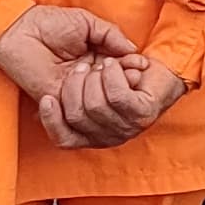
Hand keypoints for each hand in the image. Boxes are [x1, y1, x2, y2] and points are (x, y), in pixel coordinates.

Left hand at [0, 5, 140, 142]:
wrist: (20, 29)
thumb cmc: (50, 23)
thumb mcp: (88, 23)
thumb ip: (111, 35)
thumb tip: (133, 50)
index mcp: (96, 60)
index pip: (122, 74)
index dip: (133, 71)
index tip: (141, 66)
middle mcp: (87, 80)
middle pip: (115, 93)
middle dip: (122, 81)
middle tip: (119, 68)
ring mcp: (73, 92)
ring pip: (99, 103)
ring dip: (101, 85)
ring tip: (92, 66)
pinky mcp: (58, 100)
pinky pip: (76, 111)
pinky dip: (84, 96)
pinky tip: (83, 73)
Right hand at [48, 51, 188, 148]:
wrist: (163, 70)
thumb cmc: (122, 78)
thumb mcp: (90, 91)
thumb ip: (69, 102)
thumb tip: (41, 109)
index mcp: (93, 137)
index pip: (64, 139)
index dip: (52, 120)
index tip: (47, 97)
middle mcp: (109, 138)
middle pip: (76, 116)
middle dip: (73, 87)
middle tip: (82, 68)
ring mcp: (128, 128)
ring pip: (95, 105)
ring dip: (93, 78)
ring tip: (100, 64)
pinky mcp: (143, 114)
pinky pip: (117, 95)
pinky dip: (111, 76)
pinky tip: (112, 65)